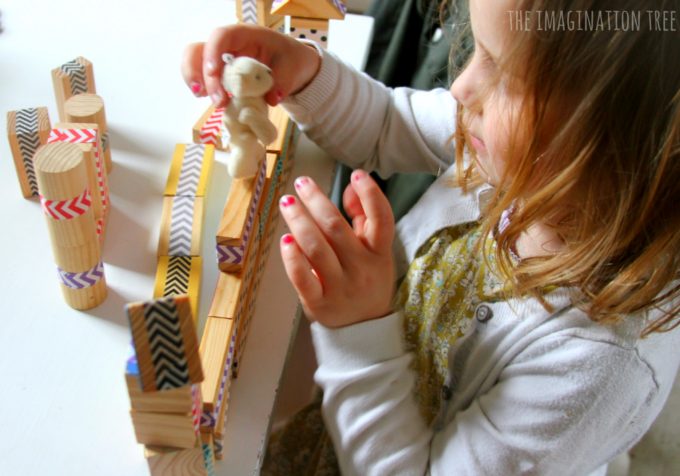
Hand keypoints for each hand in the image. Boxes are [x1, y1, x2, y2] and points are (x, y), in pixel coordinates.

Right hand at [181, 24, 320, 106]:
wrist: (292, 66)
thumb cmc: (290, 59)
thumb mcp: (293, 68)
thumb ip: (283, 82)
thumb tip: (271, 98)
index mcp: (246, 35)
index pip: (222, 35)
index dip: (212, 51)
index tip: (213, 72)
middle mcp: (229, 46)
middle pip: (199, 49)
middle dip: (199, 73)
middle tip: (218, 100)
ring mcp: (222, 60)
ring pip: (195, 63)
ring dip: (197, 83)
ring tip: (216, 103)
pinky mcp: (221, 75)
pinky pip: (203, 79)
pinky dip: (205, 91)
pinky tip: (218, 103)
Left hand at [279, 170, 395, 327]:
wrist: (363, 328)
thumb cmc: (366, 279)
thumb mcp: (374, 249)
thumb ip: (363, 216)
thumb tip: (349, 185)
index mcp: (379, 253)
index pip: (382, 220)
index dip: (371, 195)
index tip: (356, 174)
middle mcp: (362, 269)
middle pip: (337, 229)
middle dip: (317, 201)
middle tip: (301, 183)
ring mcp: (340, 287)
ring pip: (317, 249)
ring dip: (299, 222)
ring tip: (287, 203)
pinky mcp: (319, 304)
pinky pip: (304, 278)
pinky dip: (293, 259)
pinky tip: (285, 240)